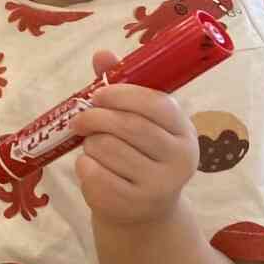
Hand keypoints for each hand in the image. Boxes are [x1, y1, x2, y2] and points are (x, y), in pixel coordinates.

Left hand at [73, 82, 199, 225]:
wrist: (144, 209)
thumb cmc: (139, 153)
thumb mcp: (138, 120)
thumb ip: (122, 87)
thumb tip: (102, 54)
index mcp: (184, 131)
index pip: (156, 104)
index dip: (121, 95)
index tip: (97, 95)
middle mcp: (180, 159)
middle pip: (128, 126)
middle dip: (95, 117)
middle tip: (78, 119)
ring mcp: (159, 185)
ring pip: (108, 148)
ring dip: (89, 143)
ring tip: (94, 147)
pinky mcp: (134, 204)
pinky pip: (95, 174)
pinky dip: (84, 165)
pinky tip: (93, 168)